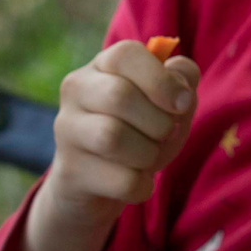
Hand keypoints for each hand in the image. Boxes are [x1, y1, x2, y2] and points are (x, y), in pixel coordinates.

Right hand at [11, 41, 199, 250]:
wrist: (86, 197)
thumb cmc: (134, 143)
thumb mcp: (160, 110)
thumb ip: (178, 84)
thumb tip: (184, 74)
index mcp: (99, 67)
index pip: (129, 53)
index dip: (162, 79)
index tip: (179, 103)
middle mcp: (74, 93)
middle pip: (126, 98)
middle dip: (159, 125)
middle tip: (163, 142)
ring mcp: (65, 135)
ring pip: (122, 139)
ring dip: (150, 157)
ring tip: (148, 164)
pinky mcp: (70, 177)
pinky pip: (125, 181)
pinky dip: (141, 188)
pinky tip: (133, 188)